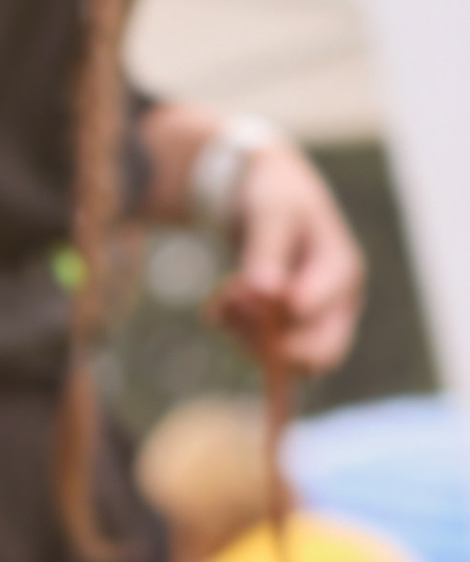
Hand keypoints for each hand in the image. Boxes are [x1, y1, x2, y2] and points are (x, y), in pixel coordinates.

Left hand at [220, 139, 363, 374]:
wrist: (267, 198)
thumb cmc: (276, 197)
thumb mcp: (271, 210)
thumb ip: (268, 247)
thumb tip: (266, 291)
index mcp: (343, 272)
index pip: (317, 319)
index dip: (273, 315)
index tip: (237, 287)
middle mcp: (338, 304)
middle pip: (317, 358)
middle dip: (266, 342)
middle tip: (230, 307)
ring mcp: (316, 323)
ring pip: (287, 364)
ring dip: (245, 340)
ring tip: (221, 299)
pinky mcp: (291, 333)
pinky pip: (266, 359)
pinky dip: (237, 338)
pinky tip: (219, 309)